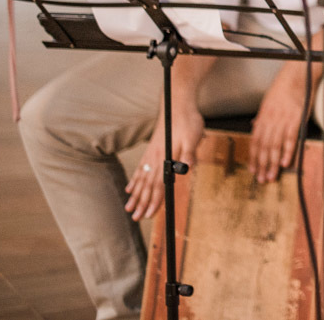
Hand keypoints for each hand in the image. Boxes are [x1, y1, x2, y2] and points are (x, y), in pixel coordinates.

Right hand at [125, 103, 204, 219]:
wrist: (177, 104)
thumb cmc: (188, 121)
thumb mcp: (194, 137)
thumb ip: (190, 154)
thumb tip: (188, 168)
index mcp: (166, 158)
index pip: (159, 185)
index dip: (154, 201)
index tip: (149, 215)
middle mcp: (155, 158)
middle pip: (148, 185)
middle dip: (142, 203)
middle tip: (135, 219)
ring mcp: (151, 154)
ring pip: (142, 179)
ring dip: (136, 195)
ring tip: (129, 208)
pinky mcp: (151, 150)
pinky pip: (140, 169)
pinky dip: (135, 180)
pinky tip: (130, 189)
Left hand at [249, 65, 313, 183]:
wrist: (297, 77)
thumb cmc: (283, 88)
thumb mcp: (268, 102)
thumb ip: (262, 117)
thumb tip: (254, 126)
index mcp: (263, 116)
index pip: (255, 141)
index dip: (253, 157)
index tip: (253, 169)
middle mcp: (270, 120)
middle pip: (263, 146)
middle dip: (261, 164)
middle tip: (261, 178)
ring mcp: (283, 120)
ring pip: (275, 145)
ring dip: (272, 163)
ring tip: (271, 175)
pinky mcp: (296, 119)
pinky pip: (290, 138)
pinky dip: (287, 151)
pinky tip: (284, 163)